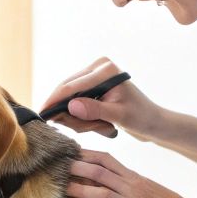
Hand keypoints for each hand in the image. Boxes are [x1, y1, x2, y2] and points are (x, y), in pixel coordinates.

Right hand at [40, 58, 167, 141]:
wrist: (154, 122)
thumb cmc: (141, 117)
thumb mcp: (119, 116)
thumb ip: (95, 110)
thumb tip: (70, 106)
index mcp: (105, 69)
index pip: (72, 85)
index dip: (55, 100)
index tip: (42, 114)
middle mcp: (98, 68)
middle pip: (67, 91)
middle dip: (70, 113)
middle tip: (83, 129)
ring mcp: (95, 77)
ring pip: (70, 99)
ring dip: (79, 118)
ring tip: (101, 127)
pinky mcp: (93, 87)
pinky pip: (76, 103)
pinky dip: (82, 117)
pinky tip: (98, 125)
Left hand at [67, 149, 195, 197]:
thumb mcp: (149, 187)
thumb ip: (129, 181)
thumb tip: (111, 177)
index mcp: (134, 178)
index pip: (107, 159)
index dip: (87, 154)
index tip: (70, 152)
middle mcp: (130, 188)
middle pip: (99, 172)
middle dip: (77, 168)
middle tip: (58, 166)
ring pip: (100, 193)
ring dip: (79, 190)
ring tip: (61, 189)